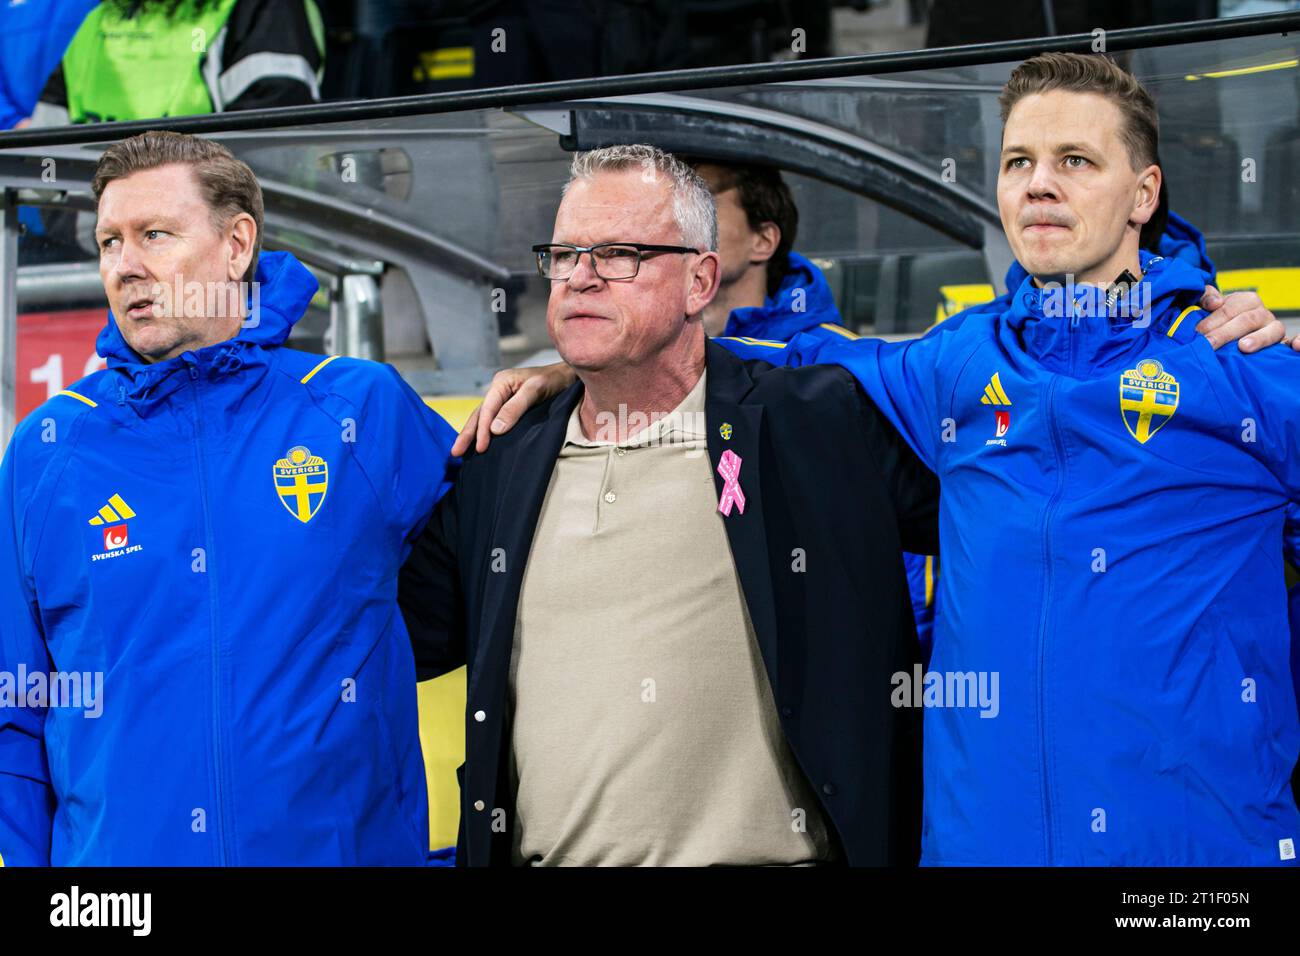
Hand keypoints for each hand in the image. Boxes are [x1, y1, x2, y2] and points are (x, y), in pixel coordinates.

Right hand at [451, 362, 576, 456]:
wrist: (567, 376)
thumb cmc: (554, 380)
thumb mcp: (535, 391)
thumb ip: (515, 408)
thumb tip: (495, 430)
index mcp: (501, 382)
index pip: (487, 410)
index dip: (482, 430)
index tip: (481, 448)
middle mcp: (498, 389)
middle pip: (479, 414)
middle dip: (467, 433)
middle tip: (455, 452)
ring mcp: (503, 397)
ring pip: (482, 417)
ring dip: (472, 433)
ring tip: (460, 450)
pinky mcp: (509, 405)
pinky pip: (491, 419)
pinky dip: (483, 431)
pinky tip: (478, 441)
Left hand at [1196, 286, 1288, 351]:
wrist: (1234, 338)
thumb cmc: (1220, 321)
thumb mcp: (1210, 307)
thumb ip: (1206, 298)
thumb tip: (1213, 303)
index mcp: (1245, 300)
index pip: (1228, 309)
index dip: (1211, 321)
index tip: (1197, 332)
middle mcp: (1262, 312)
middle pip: (1246, 321)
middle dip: (1224, 333)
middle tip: (1208, 344)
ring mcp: (1273, 328)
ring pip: (1270, 331)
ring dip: (1258, 339)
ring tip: (1243, 347)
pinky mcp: (1280, 342)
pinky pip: (1290, 341)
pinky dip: (1297, 342)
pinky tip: (1294, 346)